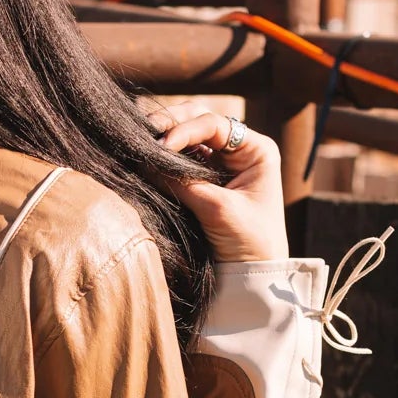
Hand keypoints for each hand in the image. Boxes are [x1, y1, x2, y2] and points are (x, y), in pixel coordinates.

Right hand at [154, 100, 288, 263]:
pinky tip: (146, 160)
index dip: (185, 130)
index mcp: (256, 150)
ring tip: (140, 144)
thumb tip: (146, 161)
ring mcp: (220, 164)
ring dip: (163, 139)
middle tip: (143, 133)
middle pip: (199, 122)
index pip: (215, 124)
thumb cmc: (250, 241)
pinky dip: (162, 159)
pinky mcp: (204, 181)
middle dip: (171, 125)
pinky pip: (180, 161)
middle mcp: (239, 150)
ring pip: (186, 139)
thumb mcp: (217, 208)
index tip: (162, 146)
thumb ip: (183, 182)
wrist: (253, 276)